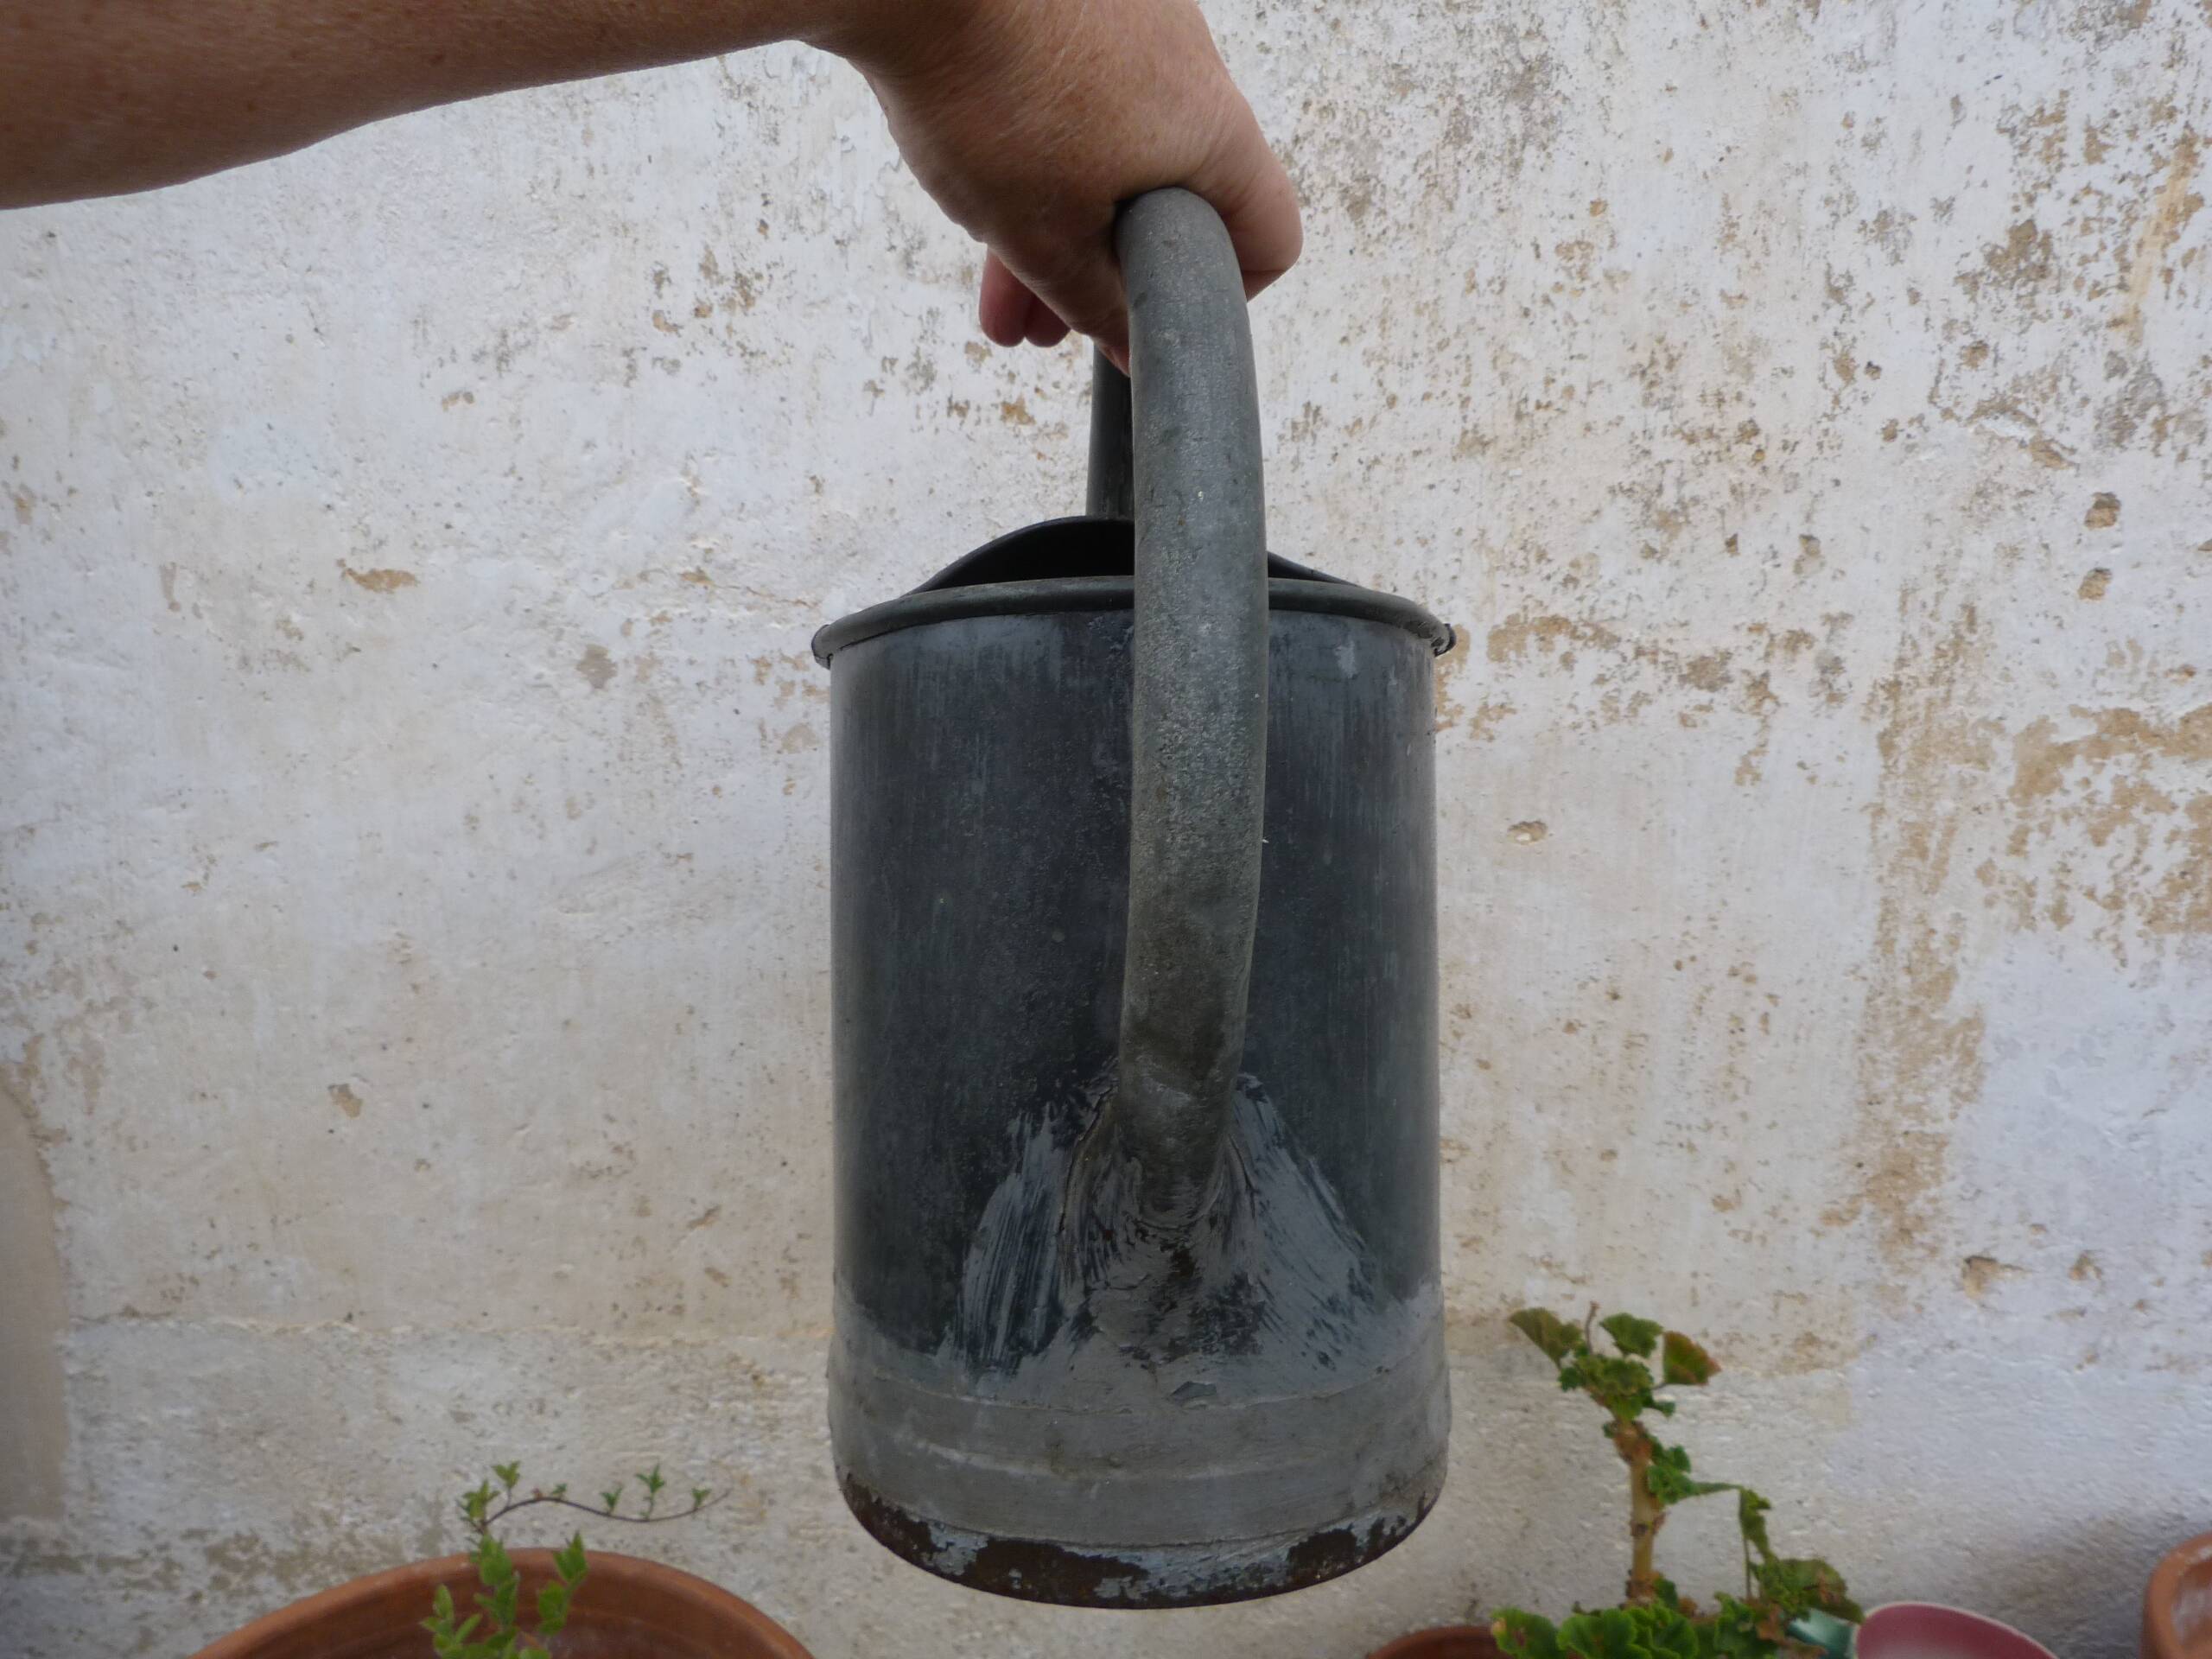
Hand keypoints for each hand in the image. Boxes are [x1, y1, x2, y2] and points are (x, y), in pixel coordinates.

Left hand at [831, 0, 1301, 365]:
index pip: (1271, 237)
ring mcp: (1134, 25)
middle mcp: (1191, 68)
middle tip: (1049, 323)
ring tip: (1001, 288)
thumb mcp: (1044, 239)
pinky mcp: (1076, 4)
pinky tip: (977, 189)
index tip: (1150, 318)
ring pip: (1115, 154)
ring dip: (1061, 228)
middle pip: (1176, 202)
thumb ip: (1102, 306)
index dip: (1222, 298)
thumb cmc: (989, 93)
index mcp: (1213, 133)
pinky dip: (1042, 156)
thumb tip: (1137, 348)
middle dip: (1108, 277)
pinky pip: (1078, 100)